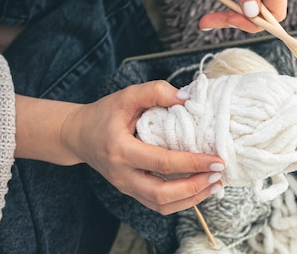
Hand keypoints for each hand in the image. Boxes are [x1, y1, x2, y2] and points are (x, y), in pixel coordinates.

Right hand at [15, 82, 224, 214]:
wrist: (78, 135)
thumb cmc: (104, 114)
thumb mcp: (127, 95)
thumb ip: (156, 91)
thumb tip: (187, 98)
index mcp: (120, 149)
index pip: (162, 163)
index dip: (192, 163)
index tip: (217, 160)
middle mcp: (122, 174)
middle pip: (161, 194)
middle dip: (195, 187)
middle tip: (218, 175)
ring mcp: (125, 186)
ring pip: (161, 205)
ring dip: (191, 198)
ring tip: (214, 184)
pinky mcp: (131, 191)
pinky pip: (158, 205)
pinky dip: (181, 201)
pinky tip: (199, 189)